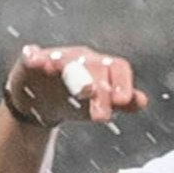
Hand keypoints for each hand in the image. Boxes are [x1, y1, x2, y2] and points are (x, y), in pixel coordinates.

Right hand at [5, 44, 148, 125]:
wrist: (40, 100)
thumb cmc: (76, 100)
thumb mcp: (99, 103)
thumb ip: (123, 102)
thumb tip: (141, 100)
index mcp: (103, 67)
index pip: (118, 68)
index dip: (123, 84)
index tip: (122, 102)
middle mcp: (82, 58)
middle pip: (94, 67)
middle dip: (99, 89)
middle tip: (101, 116)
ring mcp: (56, 58)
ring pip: (65, 61)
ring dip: (69, 69)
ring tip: (75, 85)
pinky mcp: (31, 62)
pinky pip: (32, 56)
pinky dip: (33, 57)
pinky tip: (33, 59)